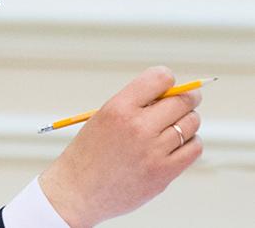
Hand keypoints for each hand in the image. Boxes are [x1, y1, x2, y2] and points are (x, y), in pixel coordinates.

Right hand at [39, 66, 202, 226]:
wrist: (77, 191)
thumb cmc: (89, 153)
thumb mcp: (102, 118)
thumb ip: (134, 105)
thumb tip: (171, 94)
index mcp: (119, 108)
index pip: (160, 78)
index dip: (167, 79)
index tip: (168, 85)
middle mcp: (138, 127)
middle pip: (182, 100)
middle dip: (186, 97)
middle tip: (187, 99)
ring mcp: (153, 151)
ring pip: (191, 123)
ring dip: (188, 120)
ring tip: (176, 125)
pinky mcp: (164, 172)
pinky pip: (194, 148)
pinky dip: (190, 142)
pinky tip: (177, 144)